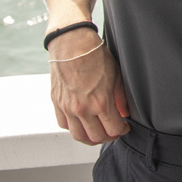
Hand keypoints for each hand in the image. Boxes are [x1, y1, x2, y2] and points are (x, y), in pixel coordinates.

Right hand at [47, 29, 129, 144]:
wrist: (72, 44)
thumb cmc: (95, 56)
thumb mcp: (116, 75)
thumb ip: (121, 98)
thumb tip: (124, 113)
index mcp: (100, 102)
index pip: (113, 129)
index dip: (122, 130)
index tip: (124, 127)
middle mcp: (82, 109)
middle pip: (96, 137)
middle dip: (108, 137)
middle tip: (113, 131)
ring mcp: (67, 108)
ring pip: (78, 136)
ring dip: (90, 138)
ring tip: (98, 132)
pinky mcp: (57, 103)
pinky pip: (64, 125)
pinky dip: (74, 128)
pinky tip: (82, 123)